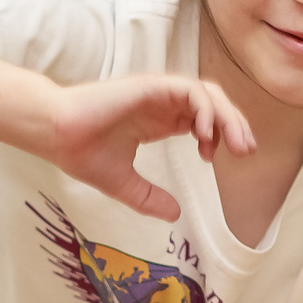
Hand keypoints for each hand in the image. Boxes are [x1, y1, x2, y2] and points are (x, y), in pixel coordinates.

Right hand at [41, 75, 255, 220]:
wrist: (56, 134)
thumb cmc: (81, 153)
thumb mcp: (124, 185)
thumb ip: (149, 198)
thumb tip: (174, 215)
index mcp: (157, 120)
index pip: (201, 119)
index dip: (218, 135)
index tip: (218, 160)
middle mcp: (161, 104)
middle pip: (212, 104)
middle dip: (234, 124)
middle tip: (246, 151)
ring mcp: (157, 93)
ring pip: (207, 94)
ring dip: (228, 116)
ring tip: (236, 144)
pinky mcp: (151, 86)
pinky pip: (190, 90)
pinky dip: (206, 108)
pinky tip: (206, 134)